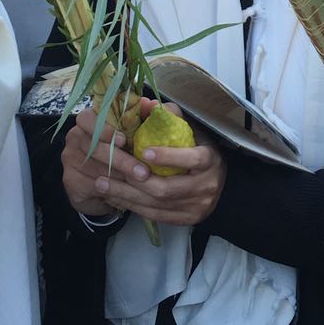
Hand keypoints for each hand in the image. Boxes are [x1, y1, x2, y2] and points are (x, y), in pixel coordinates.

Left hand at [62, 97, 227, 224]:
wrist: (221, 187)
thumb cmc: (202, 152)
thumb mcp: (195, 132)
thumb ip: (172, 118)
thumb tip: (148, 104)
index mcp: (210, 161)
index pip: (192, 159)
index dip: (168, 157)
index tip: (144, 152)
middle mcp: (205, 186)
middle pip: (166, 189)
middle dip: (135, 181)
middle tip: (109, 171)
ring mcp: (195, 207)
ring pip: (156, 205)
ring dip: (126, 195)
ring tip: (102, 184)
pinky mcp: (185, 220)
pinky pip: (155, 216)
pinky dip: (133, 207)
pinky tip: (115, 198)